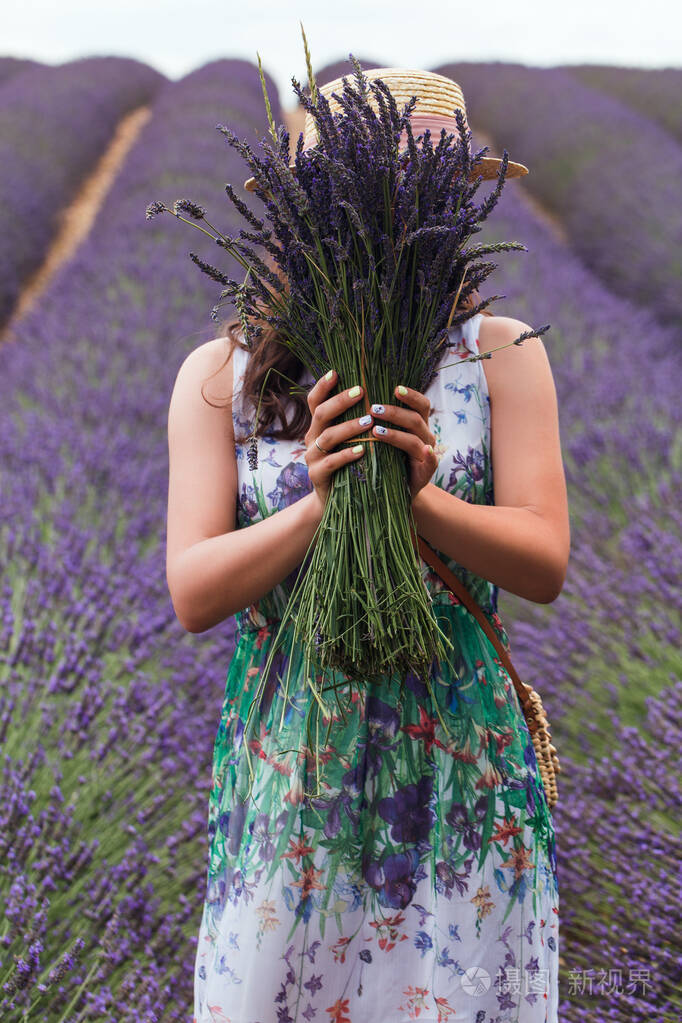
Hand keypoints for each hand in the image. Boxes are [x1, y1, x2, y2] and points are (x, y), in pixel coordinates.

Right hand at [304, 371, 373, 513]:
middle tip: (361, 391)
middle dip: (340, 401)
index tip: (336, 372)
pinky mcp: (318, 476)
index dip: (322, 386)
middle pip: (321, 414)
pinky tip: (362, 450)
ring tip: (368, 421)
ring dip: (348, 427)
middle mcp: (312, 439)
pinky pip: (331, 463)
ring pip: (327, 437)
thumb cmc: (352, 465)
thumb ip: (355, 419)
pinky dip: (346, 455)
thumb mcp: (351, 440)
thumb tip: (373, 392)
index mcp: (318, 427)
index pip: (315, 401)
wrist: (343, 501)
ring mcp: (313, 458)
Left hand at [368, 385, 437, 499]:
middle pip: (416, 419)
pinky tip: (425, 451)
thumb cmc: (385, 458)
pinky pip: (431, 462)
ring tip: (375, 431)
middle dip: (394, 413)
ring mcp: (427, 454)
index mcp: (417, 424)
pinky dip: (429, 455)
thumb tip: (359, 396)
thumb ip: (379, 419)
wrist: (393, 491)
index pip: (420, 404)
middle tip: (373, 409)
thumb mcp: (382, 437)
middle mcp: (425, 436)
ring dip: (396, 434)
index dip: (411, 395)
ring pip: (416, 439)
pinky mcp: (426, 472)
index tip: (395, 389)